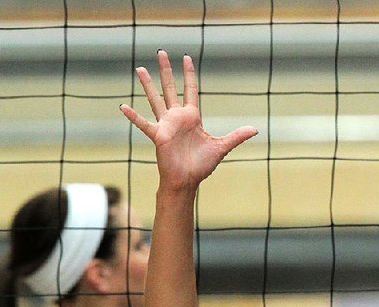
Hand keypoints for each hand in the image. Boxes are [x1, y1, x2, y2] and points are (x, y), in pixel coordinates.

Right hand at [120, 51, 257, 190]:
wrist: (187, 181)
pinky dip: (133, 116)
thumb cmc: (201, 166)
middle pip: (171, 89)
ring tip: (140, 69)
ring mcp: (166, 125)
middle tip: (161, 52)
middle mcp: (178, 118)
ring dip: (148, 85)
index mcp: (192, 117)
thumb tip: (255, 129)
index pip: (191, 90)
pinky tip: (123, 106)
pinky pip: (144, 124)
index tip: (187, 57)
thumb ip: (236, 136)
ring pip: (155, 100)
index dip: (189, 74)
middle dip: (167, 71)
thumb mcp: (221, 148)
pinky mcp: (158, 136)